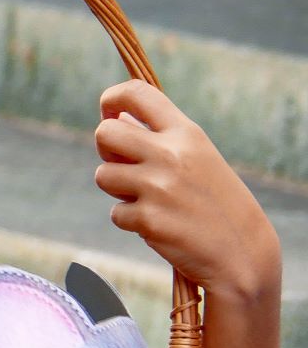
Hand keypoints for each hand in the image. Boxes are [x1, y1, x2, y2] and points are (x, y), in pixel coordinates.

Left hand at [93, 80, 280, 300]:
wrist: (244, 255)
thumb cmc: (216, 203)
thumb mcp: (199, 158)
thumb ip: (160, 137)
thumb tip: (115, 118)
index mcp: (187, 134)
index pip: (137, 93)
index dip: (112, 98)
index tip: (108, 110)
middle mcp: (170, 154)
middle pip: (104, 132)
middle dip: (106, 150)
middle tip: (126, 165)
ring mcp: (158, 187)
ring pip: (102, 175)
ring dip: (118, 190)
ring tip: (151, 200)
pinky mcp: (148, 219)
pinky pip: (115, 213)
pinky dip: (131, 221)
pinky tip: (160, 225)